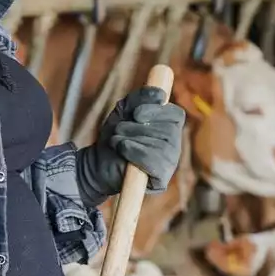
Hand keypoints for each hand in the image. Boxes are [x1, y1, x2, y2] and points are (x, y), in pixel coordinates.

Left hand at [75, 85, 185, 207]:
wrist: (98, 162)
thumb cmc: (115, 135)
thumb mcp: (124, 111)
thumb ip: (140, 98)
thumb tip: (160, 95)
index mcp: (168, 127)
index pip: (176, 115)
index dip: (157, 111)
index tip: (136, 113)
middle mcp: (173, 146)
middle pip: (166, 131)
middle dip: (136, 127)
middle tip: (119, 129)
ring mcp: (169, 164)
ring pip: (159, 146)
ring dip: (131, 139)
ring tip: (117, 141)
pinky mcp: (161, 180)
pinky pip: (153, 162)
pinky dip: (134, 153)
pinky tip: (122, 151)